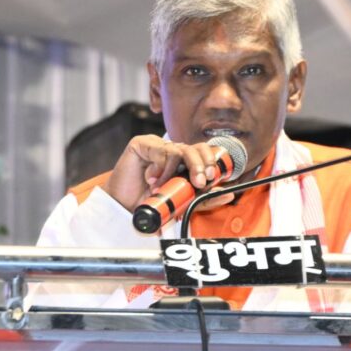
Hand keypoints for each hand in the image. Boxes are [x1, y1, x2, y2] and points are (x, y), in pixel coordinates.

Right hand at [104, 135, 235, 212]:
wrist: (123, 207)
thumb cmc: (149, 203)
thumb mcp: (181, 203)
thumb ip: (203, 199)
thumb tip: (227, 195)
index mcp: (184, 162)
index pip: (205, 153)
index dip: (211, 162)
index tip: (212, 178)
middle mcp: (173, 152)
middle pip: (197, 148)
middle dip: (201, 164)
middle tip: (199, 181)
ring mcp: (158, 146)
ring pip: (180, 150)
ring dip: (174, 173)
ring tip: (161, 187)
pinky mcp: (143, 143)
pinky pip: (161, 150)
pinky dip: (159, 168)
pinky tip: (150, 178)